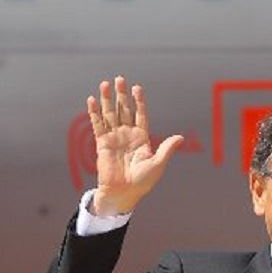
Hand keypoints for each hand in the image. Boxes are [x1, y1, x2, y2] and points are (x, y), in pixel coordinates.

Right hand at [87, 76, 183, 215]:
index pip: (140, 114)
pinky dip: (94, 113)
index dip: (139, 101)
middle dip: (122, 95)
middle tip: (120, 79)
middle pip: (124, 110)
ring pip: (110, 114)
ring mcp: (114, 138)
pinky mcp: (102, 143)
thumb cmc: (142, 182)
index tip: (137, 88)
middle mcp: (127, 135)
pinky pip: (98, 125)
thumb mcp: (157, 164)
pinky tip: (92, 100)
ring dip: (107, 99)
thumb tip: (180, 137)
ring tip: (105, 84)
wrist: (124, 193)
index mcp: (141, 138)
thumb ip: (166, 149)